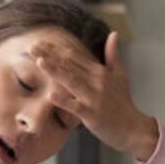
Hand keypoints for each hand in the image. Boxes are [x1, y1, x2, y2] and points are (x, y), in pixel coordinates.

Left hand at [29, 31, 157, 156]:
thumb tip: (113, 34)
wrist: (133, 128)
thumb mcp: (120, 75)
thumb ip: (113, 55)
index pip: (74, 55)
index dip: (56, 48)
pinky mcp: (92, 114)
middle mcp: (97, 80)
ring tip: (39, 62)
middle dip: (50, 55)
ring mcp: (94, 97)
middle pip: (70, 64)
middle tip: (31, 47)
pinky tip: (50, 95)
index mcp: (99, 71)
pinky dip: (63, 100)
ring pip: (71, 81)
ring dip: (55, 71)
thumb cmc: (123, 103)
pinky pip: (75, 106)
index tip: (39, 43)